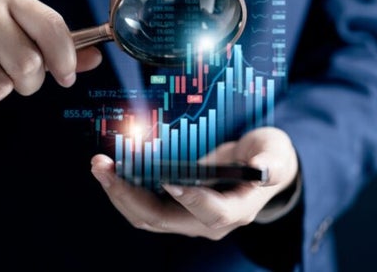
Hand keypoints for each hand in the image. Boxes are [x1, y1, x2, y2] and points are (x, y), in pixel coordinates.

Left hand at [90, 126, 298, 239]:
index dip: (191, 199)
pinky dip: (123, 189)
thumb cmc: (269, 158)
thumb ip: (271, 162)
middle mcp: (208, 222)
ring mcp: (188, 219)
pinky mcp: (173, 209)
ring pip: (146, 217)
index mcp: (237, 210)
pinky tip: (110, 168)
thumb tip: (264, 168)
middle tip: (106, 166)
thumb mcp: (277, 154)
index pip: (211, 213)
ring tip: (99, 165)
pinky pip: (143, 207)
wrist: (261, 169)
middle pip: (164, 218)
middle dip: (130, 194)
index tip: (168, 178)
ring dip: (118, 192)